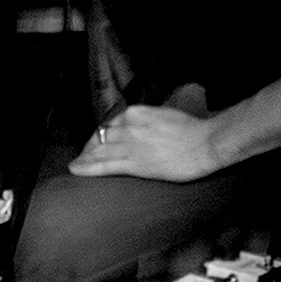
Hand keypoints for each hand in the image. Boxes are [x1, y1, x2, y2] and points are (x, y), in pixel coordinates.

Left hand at [71, 102, 220, 183]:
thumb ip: (149, 120)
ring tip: (76, 164)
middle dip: (91, 146)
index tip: (98, 140)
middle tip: (84, 155)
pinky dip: (87, 167)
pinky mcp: (133, 163)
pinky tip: (76, 169)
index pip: (111, 123)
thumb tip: (142, 128)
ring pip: (99, 151)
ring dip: (85, 158)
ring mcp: (129, 144)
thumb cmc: (192, 130)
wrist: (204, 143)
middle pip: (102, 136)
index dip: (102, 134)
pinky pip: (104, 165)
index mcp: (137, 112)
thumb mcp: (165, 115)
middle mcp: (129, 125)